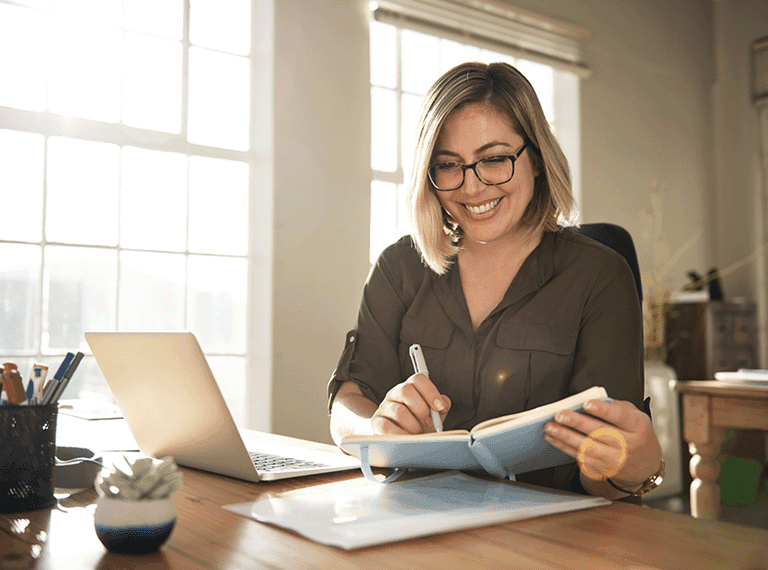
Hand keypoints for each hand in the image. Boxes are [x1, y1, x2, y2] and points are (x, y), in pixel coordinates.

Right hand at [370, 373, 450, 434]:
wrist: (402, 439)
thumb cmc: (419, 424)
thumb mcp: (433, 414)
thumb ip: (442, 405)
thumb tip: (444, 404)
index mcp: (409, 388)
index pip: (417, 379)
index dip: (430, 391)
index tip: (439, 407)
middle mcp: (394, 394)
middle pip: (405, 390)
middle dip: (421, 409)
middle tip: (428, 422)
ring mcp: (384, 407)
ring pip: (398, 410)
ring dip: (413, 425)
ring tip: (417, 433)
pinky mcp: (376, 423)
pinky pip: (386, 426)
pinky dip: (400, 434)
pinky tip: (407, 438)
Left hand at [543, 399, 661, 487]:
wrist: (646, 466)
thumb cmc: (636, 433)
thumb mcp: (634, 416)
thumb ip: (615, 407)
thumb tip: (588, 401)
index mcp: (638, 426)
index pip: (620, 417)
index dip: (603, 410)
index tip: (587, 404)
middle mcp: (628, 444)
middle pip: (600, 432)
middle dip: (577, 423)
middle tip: (560, 415)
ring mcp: (616, 459)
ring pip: (588, 447)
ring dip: (566, 437)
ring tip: (550, 427)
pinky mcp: (604, 469)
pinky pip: (581, 458)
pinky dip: (564, 447)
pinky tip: (553, 438)